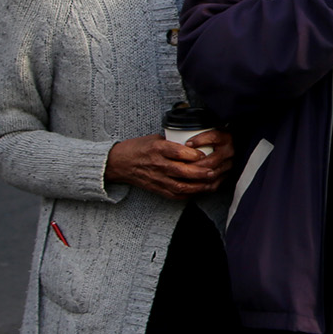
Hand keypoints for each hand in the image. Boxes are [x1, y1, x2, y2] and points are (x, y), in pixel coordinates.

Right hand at [104, 130, 235, 199]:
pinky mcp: (157, 189)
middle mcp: (157, 164)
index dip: (194, 154)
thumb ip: (173, 142)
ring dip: (198, 186)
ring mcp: (157, 178)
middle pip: (182, 171)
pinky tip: (198, 191)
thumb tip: (195, 141)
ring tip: (210, 183)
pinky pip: (175, 194)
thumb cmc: (139, 148)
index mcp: (157, 149)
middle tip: (213, 170)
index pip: (178, 152)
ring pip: (181, 185)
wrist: (119, 163)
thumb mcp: (155, 139)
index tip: (205, 154)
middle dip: (200, 172)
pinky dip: (189, 194)